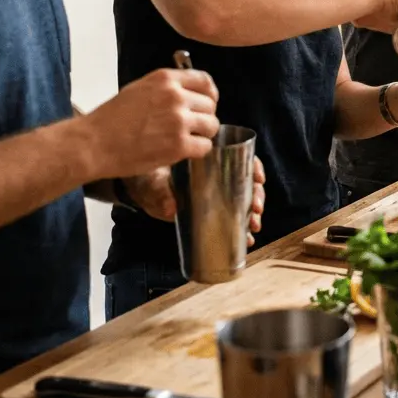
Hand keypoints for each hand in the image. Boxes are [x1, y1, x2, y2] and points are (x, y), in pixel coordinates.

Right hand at [83, 68, 220, 178]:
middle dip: (203, 117)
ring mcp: (179, 121)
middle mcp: (176, 97)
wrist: (93, 143)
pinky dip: (197, 151)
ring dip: (203, 135)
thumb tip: (190, 94)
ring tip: (187, 140)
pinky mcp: (179, 145)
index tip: (206, 104)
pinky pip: (205, 147)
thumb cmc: (111, 119)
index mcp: (166, 79)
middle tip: (190, 128)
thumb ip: (166, 89)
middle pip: (211, 106)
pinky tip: (183, 152)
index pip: (205, 81)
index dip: (209, 95)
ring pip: (211, 126)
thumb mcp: (139, 89)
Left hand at [133, 159, 266, 245]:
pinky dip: (241, 230)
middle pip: (247, 182)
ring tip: (254, 226)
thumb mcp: (153, 181)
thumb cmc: (147, 177)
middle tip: (257, 208)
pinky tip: (248, 239)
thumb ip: (161, 193)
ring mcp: (215, 195)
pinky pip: (231, 219)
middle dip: (257, 195)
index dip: (254, 167)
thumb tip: (170, 208)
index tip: (258, 178)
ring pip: (243, 201)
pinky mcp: (209, 213)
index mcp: (208, 161)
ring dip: (253, 214)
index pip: (239, 159)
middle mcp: (216, 176)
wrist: (138, 191)